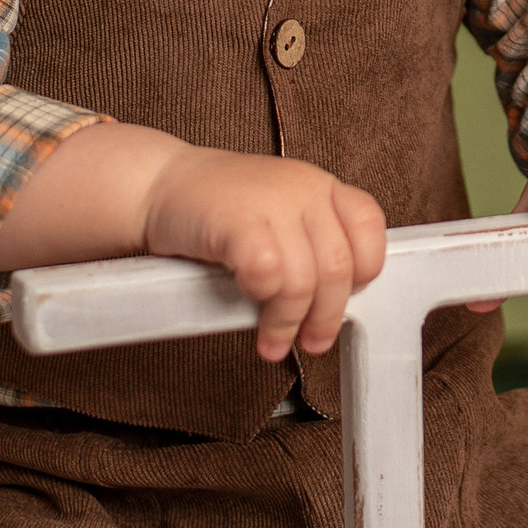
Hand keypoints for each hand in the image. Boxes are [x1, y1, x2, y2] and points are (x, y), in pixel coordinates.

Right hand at [139, 146, 387, 361]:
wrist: (158, 185)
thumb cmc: (220, 210)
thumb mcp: (279, 213)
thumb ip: (310, 245)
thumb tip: (336, 305)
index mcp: (320, 186)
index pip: (369, 227)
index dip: (365, 271)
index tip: (344, 300)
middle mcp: (303, 188)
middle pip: (338, 267)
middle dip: (326, 317)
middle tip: (312, 342)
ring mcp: (271, 201)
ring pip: (303, 280)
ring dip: (287, 323)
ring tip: (271, 342)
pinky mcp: (237, 219)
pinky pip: (266, 273)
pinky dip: (259, 297)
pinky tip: (245, 300)